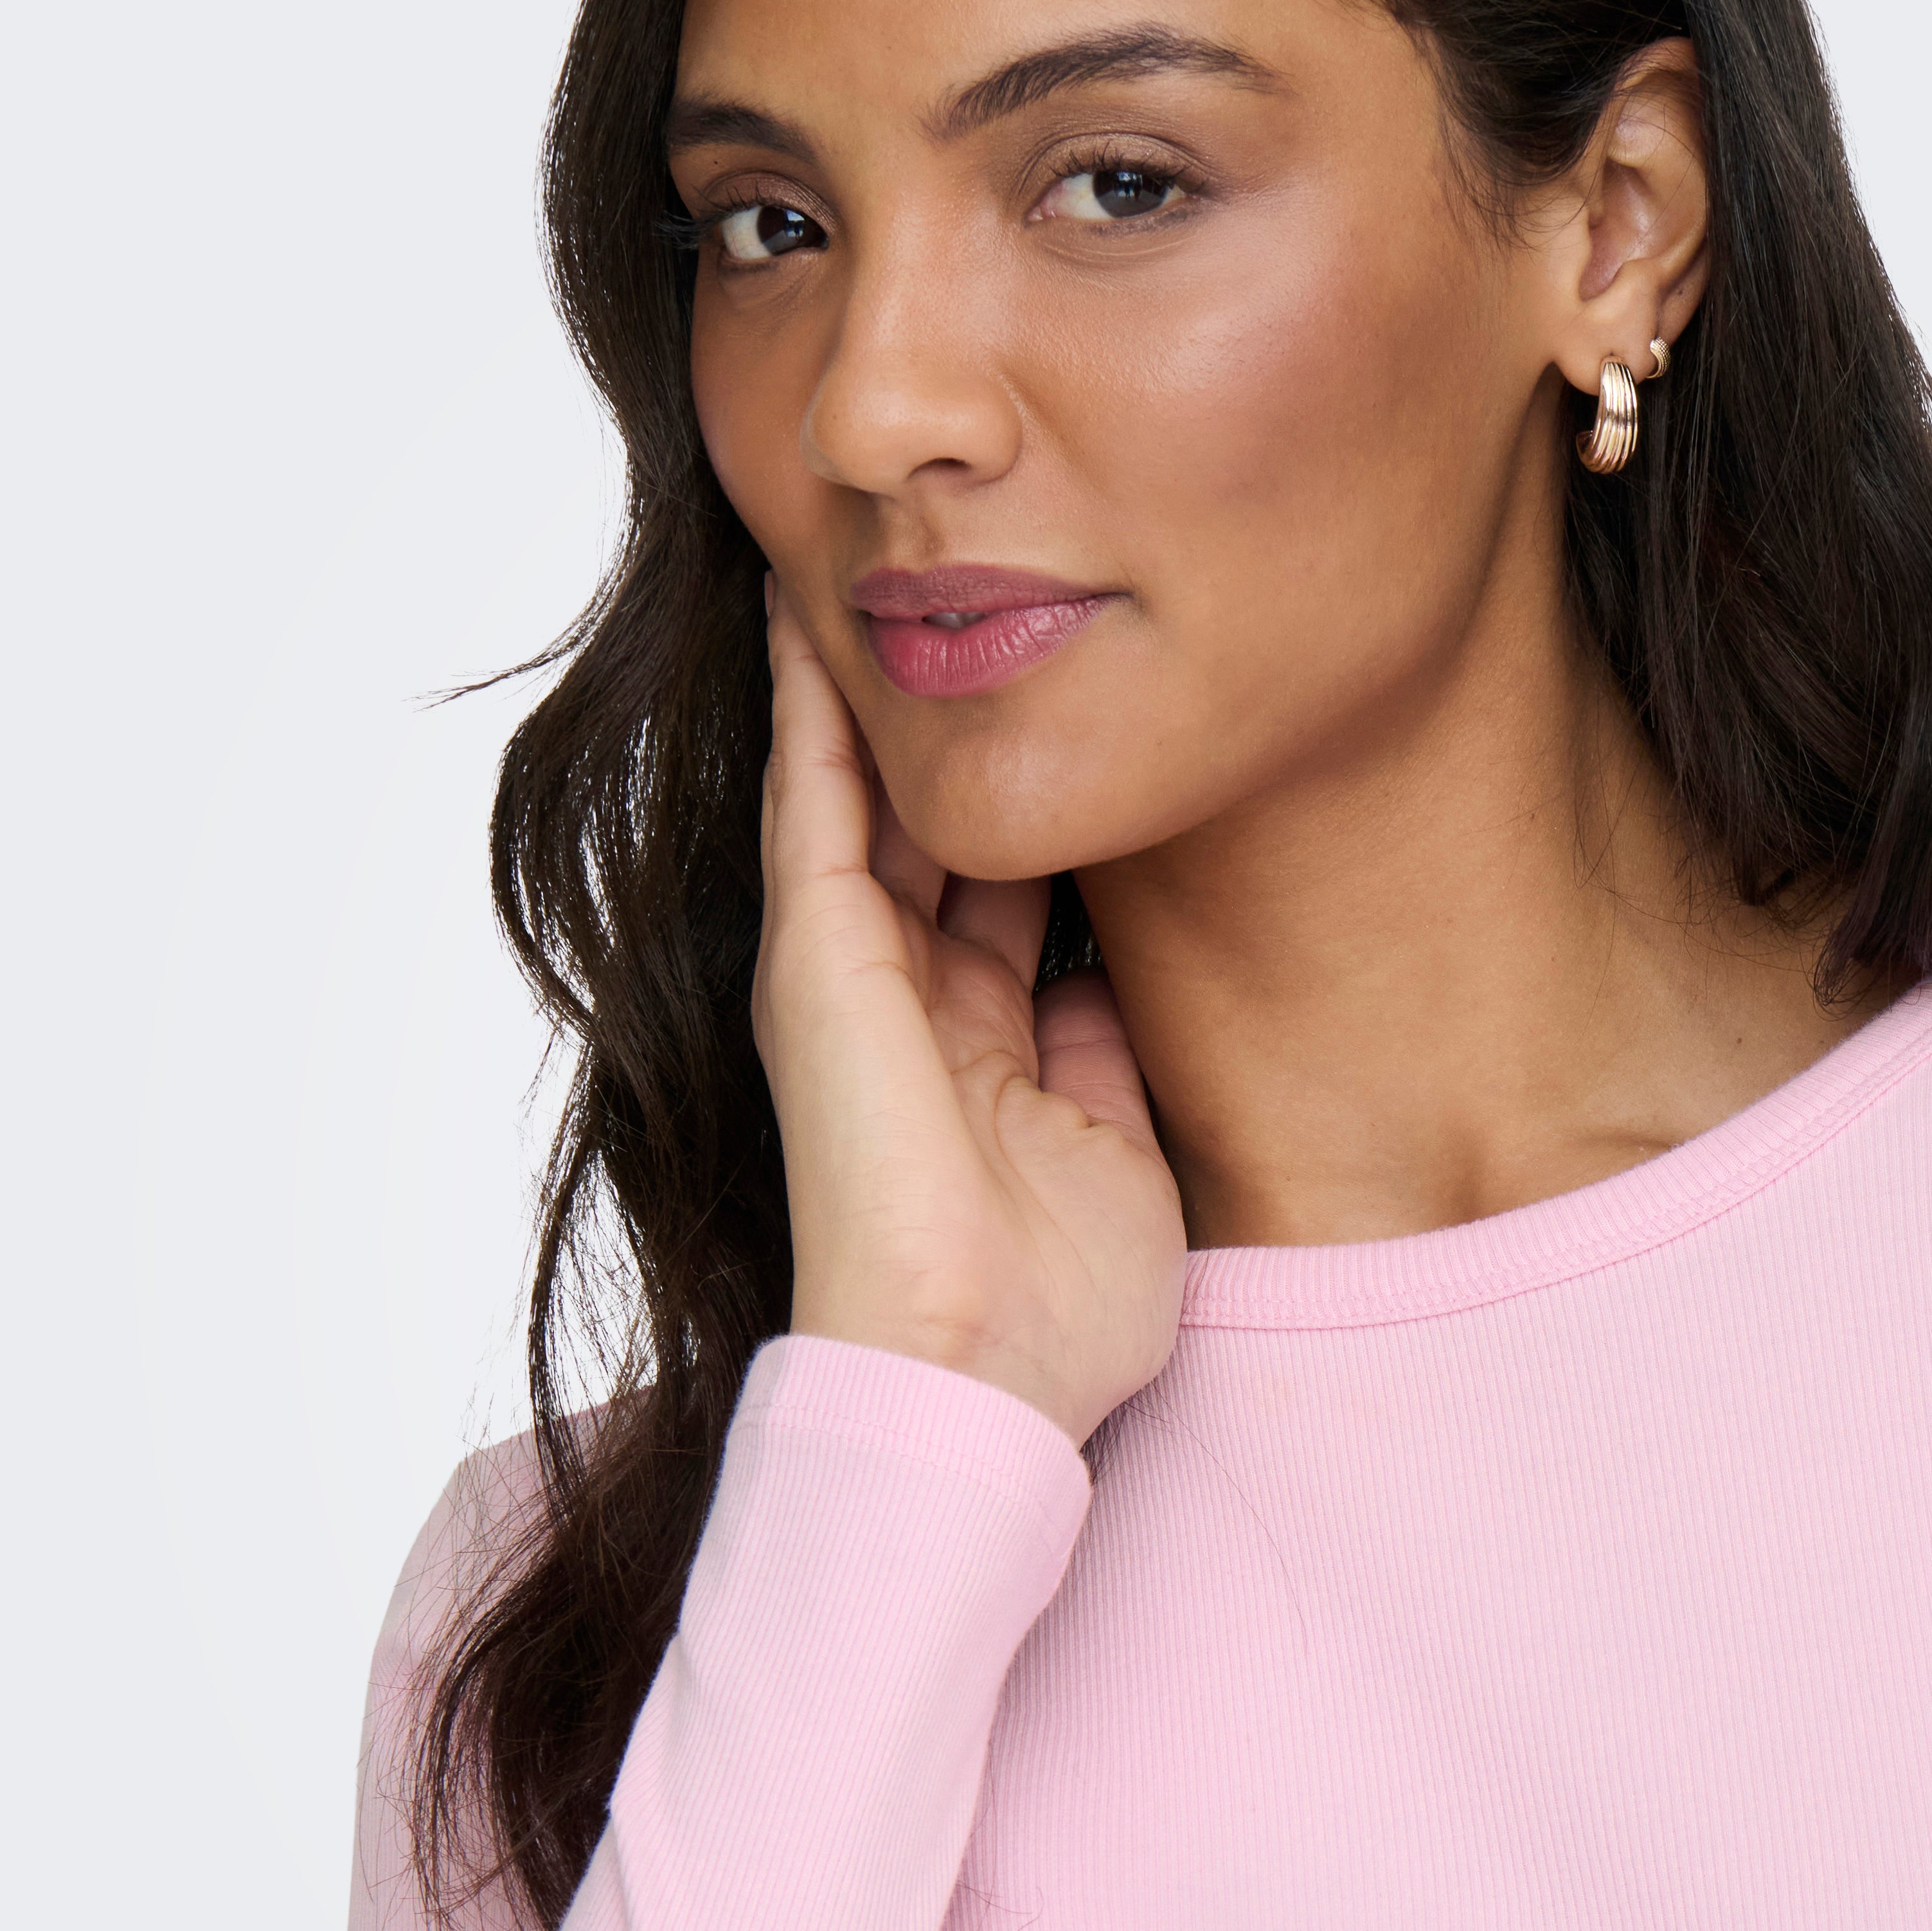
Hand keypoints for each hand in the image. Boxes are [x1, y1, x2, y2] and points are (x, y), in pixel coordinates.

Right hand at [752, 580, 1186, 1450]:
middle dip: (940, 715)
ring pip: (856, 790)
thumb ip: (1103, 1048)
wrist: (984, 1375)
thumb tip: (1117, 969)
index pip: (995, 879)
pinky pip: (814, 803)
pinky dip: (812, 709)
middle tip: (957, 586)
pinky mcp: (817, 961)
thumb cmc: (1056, 1307)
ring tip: (867, 556)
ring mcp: (850, 975)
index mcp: (975, 1038)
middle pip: (924, 817)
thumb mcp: (1119, 1146)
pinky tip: (814, 616)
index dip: (1021, 792)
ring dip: (862, 682)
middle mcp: (903, 994)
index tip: (1056, 700)